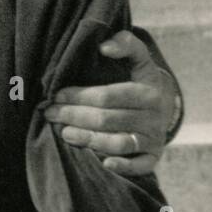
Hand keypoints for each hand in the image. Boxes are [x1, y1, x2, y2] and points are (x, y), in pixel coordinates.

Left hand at [44, 30, 176, 176]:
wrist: (162, 106)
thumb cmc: (137, 81)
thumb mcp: (137, 60)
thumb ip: (125, 45)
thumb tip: (104, 46)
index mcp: (147, 91)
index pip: (108, 95)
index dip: (79, 96)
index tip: (55, 94)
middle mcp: (153, 116)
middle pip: (107, 119)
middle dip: (73, 116)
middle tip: (50, 113)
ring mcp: (153, 137)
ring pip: (118, 142)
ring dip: (88, 139)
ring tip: (64, 133)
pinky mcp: (153, 156)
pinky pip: (141, 166)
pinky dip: (124, 166)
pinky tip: (105, 163)